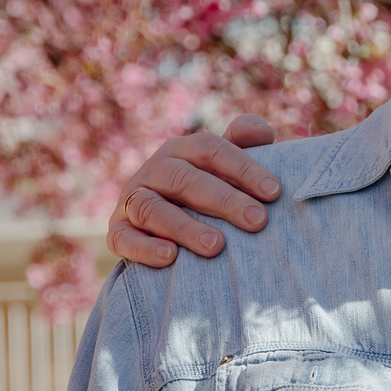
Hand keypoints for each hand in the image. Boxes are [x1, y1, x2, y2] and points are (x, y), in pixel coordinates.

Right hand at [104, 115, 282, 267]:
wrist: (162, 229)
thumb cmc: (206, 195)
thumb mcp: (223, 168)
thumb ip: (243, 146)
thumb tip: (262, 132)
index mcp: (182, 150)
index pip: (211, 149)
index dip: (243, 168)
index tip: (274, 192)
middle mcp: (154, 170)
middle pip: (184, 178)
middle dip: (223, 200)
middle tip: (257, 221)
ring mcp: (131, 200)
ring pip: (151, 208)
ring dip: (184, 227)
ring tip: (216, 246)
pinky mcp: (117, 232)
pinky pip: (124, 239)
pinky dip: (144, 248)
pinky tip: (170, 258)